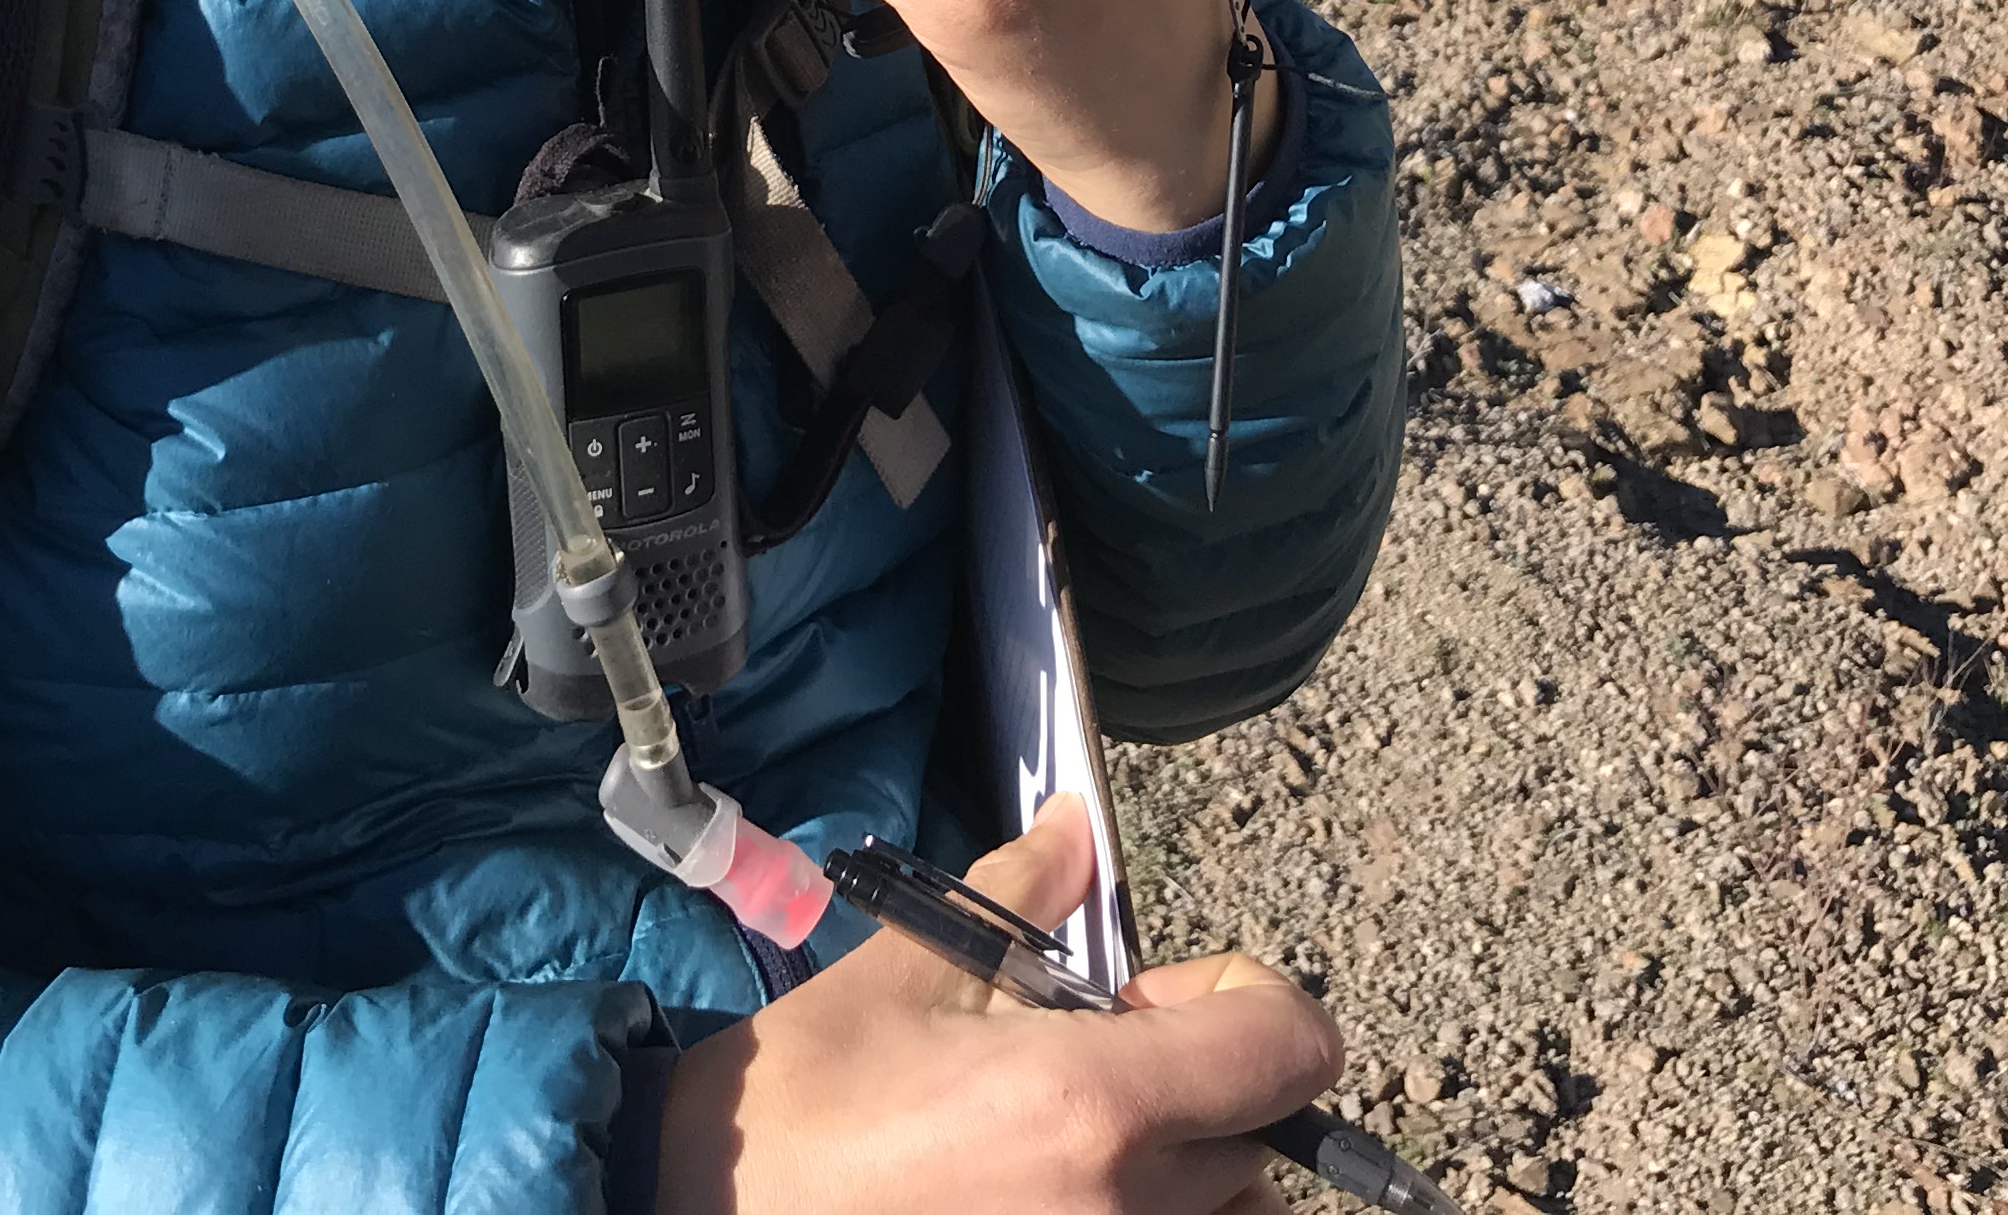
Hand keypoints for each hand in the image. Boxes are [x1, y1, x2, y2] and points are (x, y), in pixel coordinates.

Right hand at [653, 797, 1334, 1214]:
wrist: (716, 1209)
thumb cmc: (805, 1102)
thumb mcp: (911, 973)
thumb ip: (1018, 897)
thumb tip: (1075, 831)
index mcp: (1093, 1106)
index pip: (1292, 1050)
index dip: (1258, 1002)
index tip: (1165, 996)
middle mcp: (1125, 1205)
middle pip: (1266, 1137)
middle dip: (1209, 1079)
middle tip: (1104, 1056)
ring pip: (1227, 1207)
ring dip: (1191, 1161)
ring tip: (1083, 1130)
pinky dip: (1150, 1206)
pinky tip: (1060, 1178)